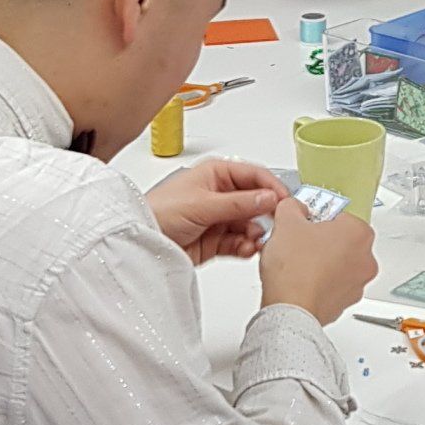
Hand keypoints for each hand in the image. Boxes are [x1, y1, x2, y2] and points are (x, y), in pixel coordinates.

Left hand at [147, 158, 285, 263]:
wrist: (138, 243)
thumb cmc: (158, 212)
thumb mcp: (203, 204)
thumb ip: (239, 203)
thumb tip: (269, 198)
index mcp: (216, 174)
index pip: (254, 175)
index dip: (272, 187)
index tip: (286, 202)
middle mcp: (219, 194)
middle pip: (256, 201)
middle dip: (266, 214)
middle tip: (276, 226)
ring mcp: (218, 218)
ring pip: (250, 224)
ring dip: (256, 233)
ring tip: (257, 242)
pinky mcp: (215, 241)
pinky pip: (240, 242)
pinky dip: (246, 247)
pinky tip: (248, 250)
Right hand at [258, 197, 376, 325]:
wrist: (290, 310)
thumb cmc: (295, 269)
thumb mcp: (286, 220)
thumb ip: (292, 206)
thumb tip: (294, 207)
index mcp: (359, 233)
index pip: (339, 215)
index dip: (317, 218)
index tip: (305, 223)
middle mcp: (366, 259)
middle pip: (342, 240)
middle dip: (321, 240)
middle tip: (299, 241)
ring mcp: (358, 284)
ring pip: (339, 265)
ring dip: (321, 262)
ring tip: (296, 263)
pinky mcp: (344, 303)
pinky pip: (332, 286)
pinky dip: (319, 283)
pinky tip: (300, 280)